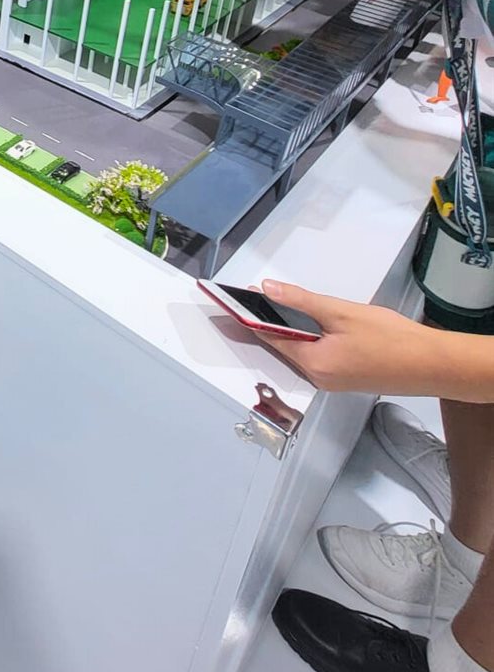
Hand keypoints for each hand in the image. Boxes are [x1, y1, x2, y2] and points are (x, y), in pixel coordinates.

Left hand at [257, 282, 432, 393]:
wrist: (433, 365)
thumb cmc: (391, 338)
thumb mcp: (341, 312)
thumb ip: (301, 301)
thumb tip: (267, 289)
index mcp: (314, 363)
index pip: (270, 338)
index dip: (252, 316)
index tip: (238, 298)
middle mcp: (318, 378)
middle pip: (283, 347)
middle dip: (269, 323)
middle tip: (258, 295)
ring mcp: (332, 382)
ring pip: (300, 352)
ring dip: (289, 331)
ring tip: (279, 305)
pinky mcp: (345, 380)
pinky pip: (316, 358)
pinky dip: (308, 340)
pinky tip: (311, 324)